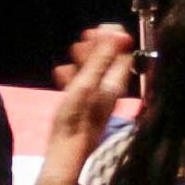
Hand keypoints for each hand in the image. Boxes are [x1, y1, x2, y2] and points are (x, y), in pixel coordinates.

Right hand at [45, 22, 137, 150]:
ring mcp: (98, 95)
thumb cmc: (75, 119)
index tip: (94, 32)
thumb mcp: (86, 84)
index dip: (110, 37)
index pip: (123, 50)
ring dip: (80, 61)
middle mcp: (111, 87)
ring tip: (68, 64)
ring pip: (92, 68)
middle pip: (108, 57)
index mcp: (115, 81)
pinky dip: (73, 76)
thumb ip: (101, 60)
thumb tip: (117, 34)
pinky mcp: (86, 102)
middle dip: (93, 47)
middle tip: (79, 46)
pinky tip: (61, 77)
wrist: (65, 152)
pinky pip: (82, 81)